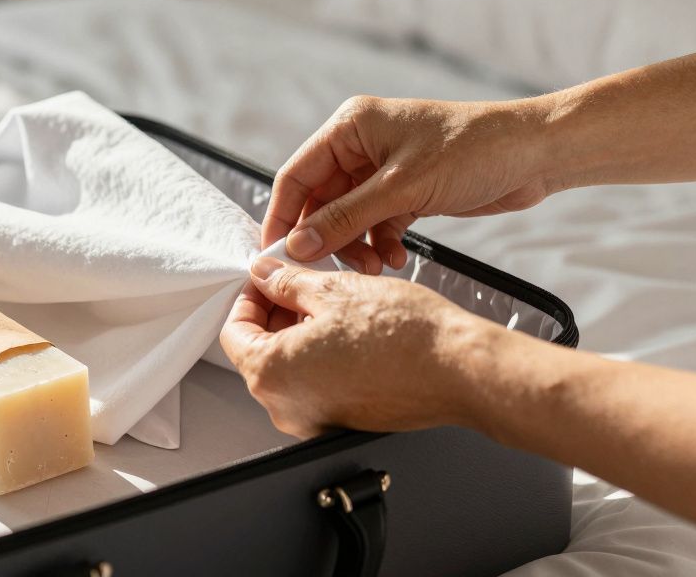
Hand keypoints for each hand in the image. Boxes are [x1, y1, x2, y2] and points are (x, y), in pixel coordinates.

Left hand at [219, 256, 498, 438]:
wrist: (461, 370)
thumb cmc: (405, 336)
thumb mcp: (333, 290)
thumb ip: (286, 282)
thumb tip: (264, 274)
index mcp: (272, 375)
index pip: (234, 332)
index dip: (248, 297)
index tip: (266, 277)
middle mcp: (286, 407)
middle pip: (259, 352)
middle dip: (274, 312)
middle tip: (299, 281)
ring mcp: (315, 420)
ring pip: (289, 367)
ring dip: (298, 331)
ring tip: (330, 300)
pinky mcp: (342, 422)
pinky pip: (315, 384)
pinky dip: (320, 354)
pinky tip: (347, 328)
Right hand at [264, 96, 553, 268]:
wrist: (536, 154)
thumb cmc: (474, 150)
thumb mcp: (403, 187)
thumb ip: (347, 217)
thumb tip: (298, 245)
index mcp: (350, 127)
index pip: (296, 175)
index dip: (283, 216)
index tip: (274, 256)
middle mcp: (361, 146)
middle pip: (320, 200)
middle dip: (326, 237)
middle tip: (330, 273)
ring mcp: (383, 170)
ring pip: (347, 217)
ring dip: (355, 246)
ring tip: (372, 269)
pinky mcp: (406, 191)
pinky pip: (376, 224)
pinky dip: (380, 244)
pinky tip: (395, 258)